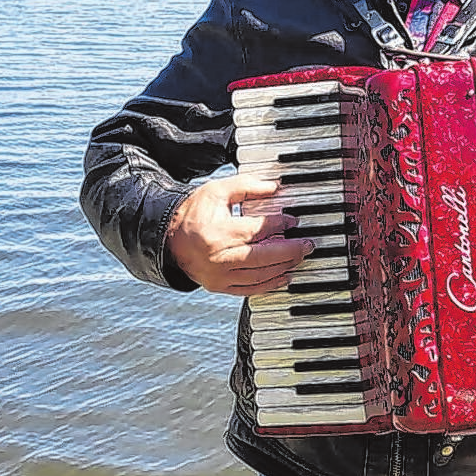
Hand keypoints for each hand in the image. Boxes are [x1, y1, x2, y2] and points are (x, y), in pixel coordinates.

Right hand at [165, 173, 313, 296]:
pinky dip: (270, 284)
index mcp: (218, 233)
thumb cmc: (192, 214)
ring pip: (260, 275)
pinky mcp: (220, 287)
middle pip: (264, 256)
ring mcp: (219, 276)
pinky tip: (284, 276)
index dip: (280, 224)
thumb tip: (275, 187)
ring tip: (299, 257)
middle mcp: (219, 258)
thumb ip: (247, 186)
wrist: (168, 240)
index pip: (258, 230)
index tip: (293, 220)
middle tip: (308, 244)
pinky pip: (251, 289)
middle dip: (290, 250)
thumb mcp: (217, 192)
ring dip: (284, 267)